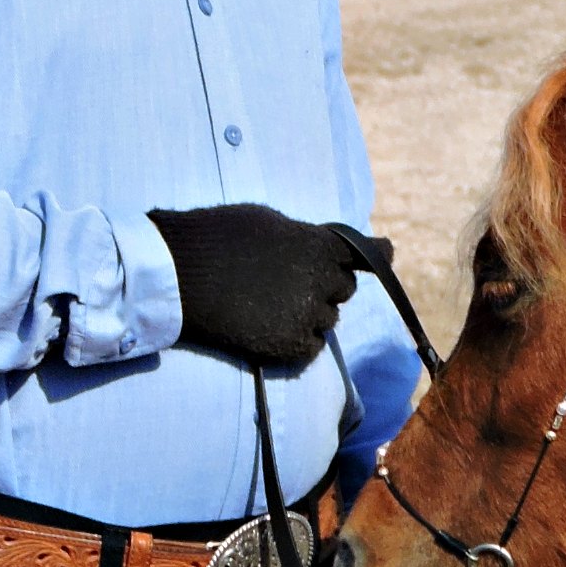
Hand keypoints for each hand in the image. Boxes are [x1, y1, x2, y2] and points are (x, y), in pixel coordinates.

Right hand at [150, 205, 380, 367]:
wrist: (179, 274)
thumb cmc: (219, 237)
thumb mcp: (268, 221)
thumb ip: (305, 236)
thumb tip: (324, 246)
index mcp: (321, 246)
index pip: (367, 253)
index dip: (376, 253)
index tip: (386, 253)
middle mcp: (323, 281)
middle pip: (344, 288)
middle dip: (326, 284)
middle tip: (289, 280)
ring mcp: (307, 316)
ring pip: (328, 319)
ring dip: (310, 312)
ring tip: (270, 302)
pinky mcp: (289, 345)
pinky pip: (311, 345)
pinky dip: (298, 338)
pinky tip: (269, 324)